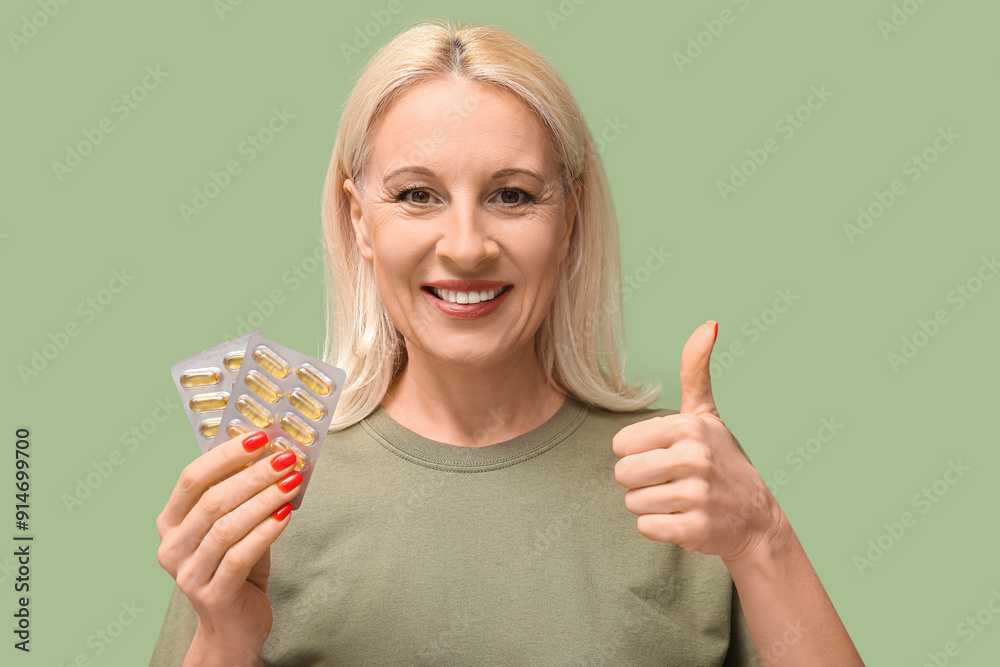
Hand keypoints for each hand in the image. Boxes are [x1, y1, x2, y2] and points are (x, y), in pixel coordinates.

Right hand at [155, 431, 302, 650]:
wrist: (233, 626)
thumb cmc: (236, 568)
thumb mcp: (234, 526)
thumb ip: (243, 495)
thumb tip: (273, 454)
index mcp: (171, 522)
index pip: (192, 478)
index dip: (226, 455)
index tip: (259, 436)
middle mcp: (172, 547)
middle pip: (212, 500)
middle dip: (253, 474)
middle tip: (285, 458)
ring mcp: (188, 574)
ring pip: (226, 527)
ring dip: (264, 499)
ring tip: (292, 481)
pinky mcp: (213, 595)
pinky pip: (240, 555)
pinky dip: (265, 531)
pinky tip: (286, 515)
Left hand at [612, 320, 784, 564]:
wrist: (757, 517)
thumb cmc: (721, 460)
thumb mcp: (706, 414)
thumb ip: (695, 371)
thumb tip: (709, 324)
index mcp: (688, 427)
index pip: (621, 444)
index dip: (637, 453)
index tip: (664, 456)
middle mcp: (693, 457)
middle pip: (622, 474)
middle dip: (639, 482)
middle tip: (669, 481)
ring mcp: (696, 494)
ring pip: (632, 503)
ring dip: (650, 506)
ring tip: (679, 499)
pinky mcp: (695, 528)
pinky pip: (646, 528)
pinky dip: (659, 528)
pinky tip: (683, 518)